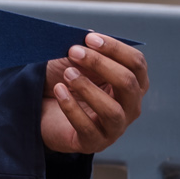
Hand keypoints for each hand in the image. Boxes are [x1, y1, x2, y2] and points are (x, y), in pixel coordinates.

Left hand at [41, 33, 147, 153]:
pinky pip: (88, 128)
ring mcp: (114, 127)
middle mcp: (130, 107)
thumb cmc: (65, 84)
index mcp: (132, 84)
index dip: (115, 48)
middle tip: (74, 52)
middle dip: (101, 64)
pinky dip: (72, 108)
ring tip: (68, 74)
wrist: (43, 111)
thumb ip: (85, 50)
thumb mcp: (74, 62)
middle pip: (128, 84)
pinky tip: (60, 92)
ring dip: (89, 88)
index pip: (136, 64)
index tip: (89, 39)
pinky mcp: (94, 142)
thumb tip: (89, 36)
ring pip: (113, 110)